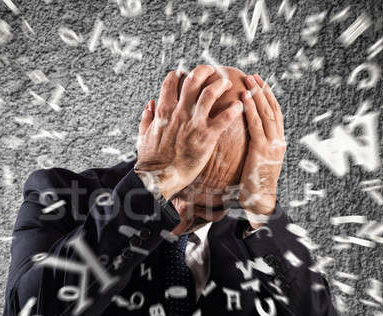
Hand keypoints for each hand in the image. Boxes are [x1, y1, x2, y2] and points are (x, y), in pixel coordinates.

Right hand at [135, 65, 242, 199]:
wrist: (159, 178)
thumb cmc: (151, 160)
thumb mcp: (143, 135)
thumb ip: (147, 118)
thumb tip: (150, 104)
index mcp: (164, 111)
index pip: (171, 82)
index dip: (179, 74)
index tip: (185, 73)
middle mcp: (179, 113)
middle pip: (193, 80)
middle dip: (204, 71)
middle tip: (212, 70)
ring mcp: (193, 123)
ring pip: (209, 93)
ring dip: (220, 84)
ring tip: (227, 83)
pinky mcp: (206, 137)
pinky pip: (224, 118)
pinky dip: (233, 109)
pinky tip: (239, 106)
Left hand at [239, 74, 285, 228]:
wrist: (260, 202)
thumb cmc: (254, 184)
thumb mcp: (258, 161)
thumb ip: (257, 147)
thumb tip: (249, 136)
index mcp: (278, 142)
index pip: (274, 114)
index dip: (268, 97)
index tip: (260, 84)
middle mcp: (278, 140)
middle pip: (272, 109)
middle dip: (263, 91)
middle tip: (253, 76)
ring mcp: (272, 144)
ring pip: (266, 113)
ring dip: (257, 95)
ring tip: (248, 81)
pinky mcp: (262, 150)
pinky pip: (256, 125)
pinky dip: (251, 109)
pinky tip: (244, 98)